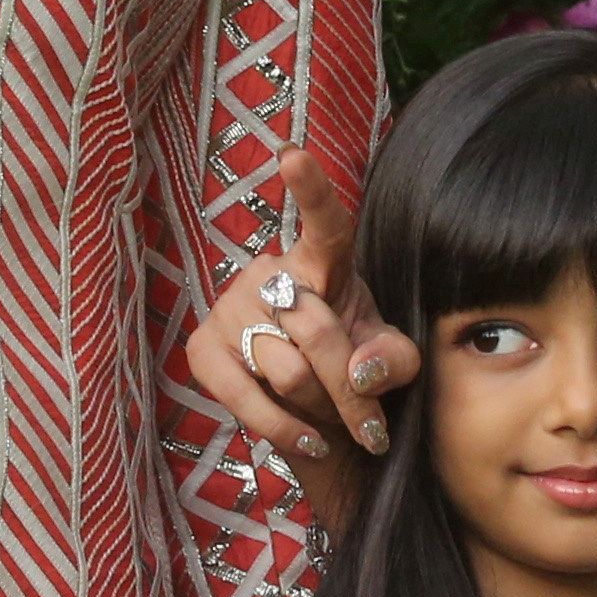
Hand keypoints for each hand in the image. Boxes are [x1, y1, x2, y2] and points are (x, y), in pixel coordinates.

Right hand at [180, 159, 416, 508]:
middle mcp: (268, 274)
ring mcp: (230, 310)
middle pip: (318, 334)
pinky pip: (246, 400)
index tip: (294, 156)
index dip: (310, 191)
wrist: (317, 412)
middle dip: (352, 392)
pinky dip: (284, 430)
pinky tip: (310, 440)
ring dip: (322, 411)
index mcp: (321, 262)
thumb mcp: (390, 359)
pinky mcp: (203, 351)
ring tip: (336, 421)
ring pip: (287, 373)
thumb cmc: (355, 367)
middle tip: (374, 428)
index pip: (323, 224)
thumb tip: (359, 373)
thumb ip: (394, 359)